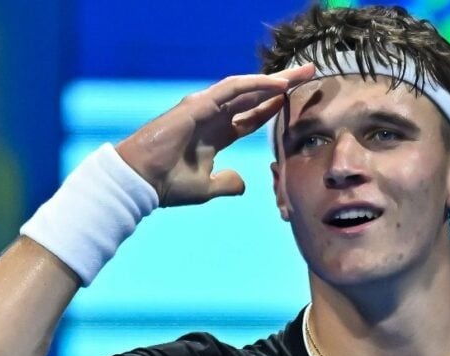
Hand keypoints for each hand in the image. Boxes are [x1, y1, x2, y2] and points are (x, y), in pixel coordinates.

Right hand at [115, 65, 314, 206]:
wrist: (142, 182)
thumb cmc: (167, 185)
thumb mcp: (206, 188)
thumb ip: (227, 183)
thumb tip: (243, 183)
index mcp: (214, 135)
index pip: (249, 117)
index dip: (271, 109)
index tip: (293, 101)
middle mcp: (211, 117)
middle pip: (253, 96)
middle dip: (280, 86)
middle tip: (307, 74)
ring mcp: (205, 107)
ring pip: (246, 87)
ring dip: (274, 80)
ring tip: (300, 73)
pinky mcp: (199, 104)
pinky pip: (232, 88)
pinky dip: (256, 84)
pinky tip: (278, 85)